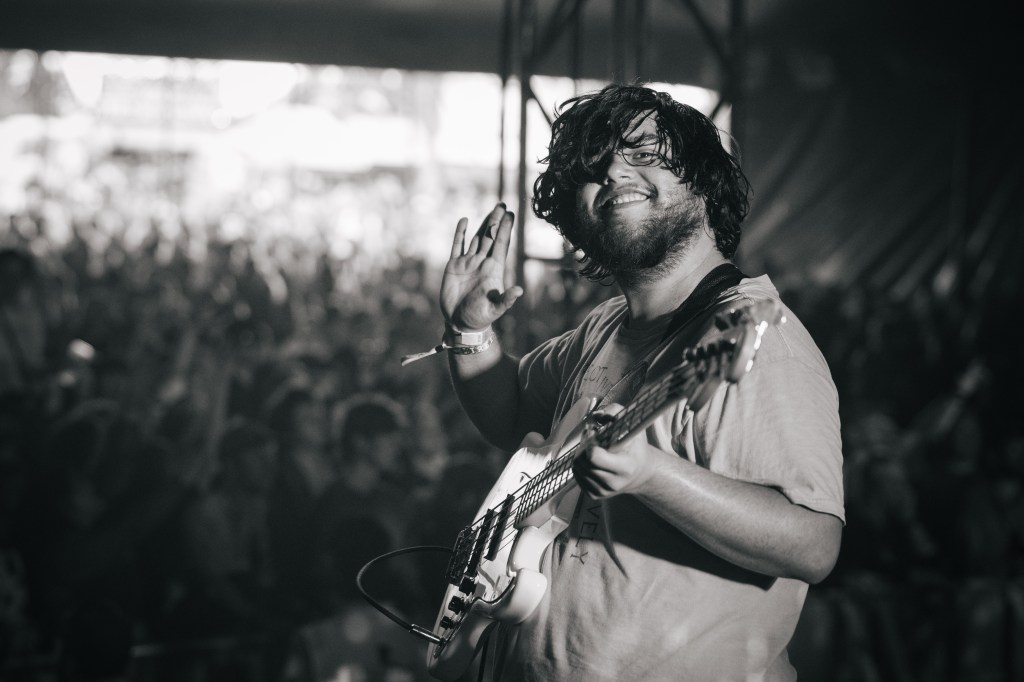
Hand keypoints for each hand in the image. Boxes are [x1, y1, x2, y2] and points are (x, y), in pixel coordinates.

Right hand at [440, 203, 522, 330]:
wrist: (461, 323)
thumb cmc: (480, 318)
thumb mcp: (495, 309)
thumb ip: (506, 299)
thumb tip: (519, 290)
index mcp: (493, 270)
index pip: (501, 245)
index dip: (506, 230)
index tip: (511, 215)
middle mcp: (482, 263)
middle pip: (491, 237)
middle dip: (497, 221)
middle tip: (503, 205)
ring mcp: (468, 263)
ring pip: (477, 238)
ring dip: (484, 224)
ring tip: (492, 210)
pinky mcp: (454, 266)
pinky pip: (457, 245)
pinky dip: (460, 233)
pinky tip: (464, 220)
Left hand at [572, 404, 665, 499]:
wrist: (640, 472)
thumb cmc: (635, 447)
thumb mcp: (632, 426)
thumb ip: (616, 413)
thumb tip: (597, 415)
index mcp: (625, 467)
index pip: (594, 457)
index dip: (589, 442)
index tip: (595, 433)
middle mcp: (614, 483)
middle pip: (582, 461)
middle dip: (583, 445)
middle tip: (592, 436)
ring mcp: (603, 492)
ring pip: (577, 468)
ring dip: (580, 453)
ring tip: (592, 446)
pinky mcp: (594, 495)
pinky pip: (577, 475)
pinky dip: (580, 464)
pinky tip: (591, 459)